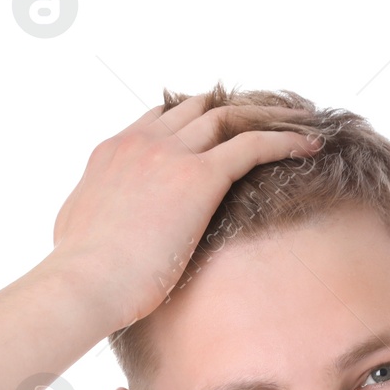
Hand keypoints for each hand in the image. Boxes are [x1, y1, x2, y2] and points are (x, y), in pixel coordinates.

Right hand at [48, 96, 320, 330]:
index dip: (194, 118)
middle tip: (269, 117)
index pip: (162, 117)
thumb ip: (96, 211)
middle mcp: (144, 141)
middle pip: (199, 107)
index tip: (219, 127)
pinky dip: (286, 140)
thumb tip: (100, 226)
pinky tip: (311, 145)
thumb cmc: (79, 273)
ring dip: (270, 115)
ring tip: (302, 121)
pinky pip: (254, 144)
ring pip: (231, 116)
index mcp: (115, 150)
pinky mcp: (199, 177)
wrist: (84, 282)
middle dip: (236, 109)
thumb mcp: (78, 228)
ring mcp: (171, 154)